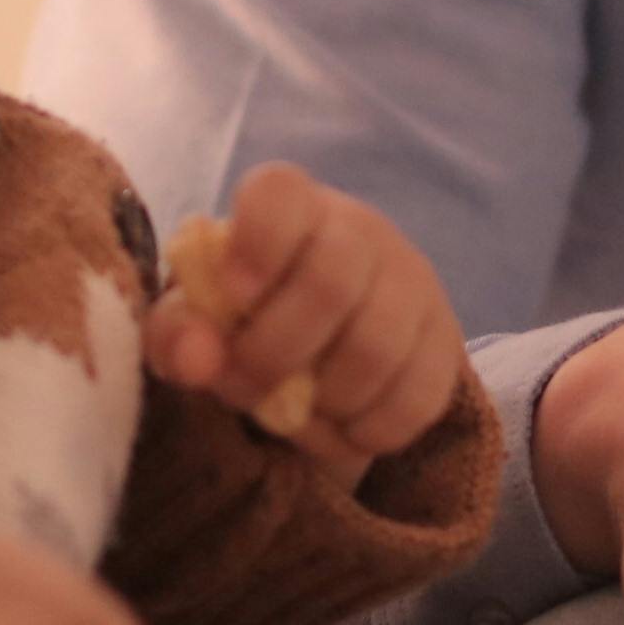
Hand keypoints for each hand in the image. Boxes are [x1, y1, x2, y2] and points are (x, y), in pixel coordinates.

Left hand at [152, 167, 462, 474]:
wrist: (328, 339)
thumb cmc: (250, 316)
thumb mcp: (198, 321)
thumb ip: (178, 333)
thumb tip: (195, 358)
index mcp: (292, 207)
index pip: (281, 193)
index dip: (257, 243)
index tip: (234, 293)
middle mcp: (363, 232)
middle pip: (331, 282)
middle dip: (274, 353)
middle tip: (245, 386)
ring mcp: (414, 285)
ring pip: (376, 349)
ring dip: (321, 401)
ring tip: (294, 412)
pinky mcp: (445, 345)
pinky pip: (415, 399)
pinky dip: (367, 430)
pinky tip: (340, 426)